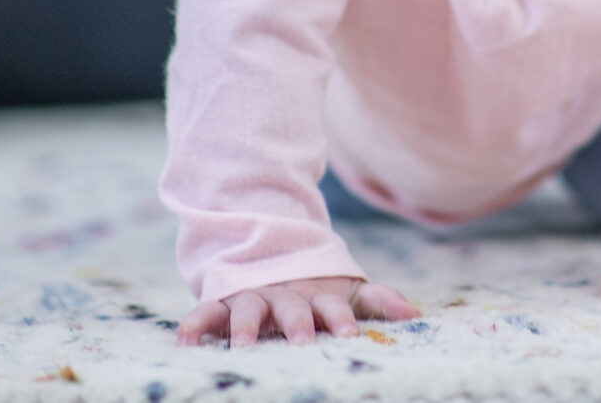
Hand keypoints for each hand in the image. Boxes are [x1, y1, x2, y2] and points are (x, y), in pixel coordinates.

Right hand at [178, 275, 416, 346]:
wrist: (268, 255)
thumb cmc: (314, 289)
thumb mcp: (346, 291)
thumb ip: (378, 300)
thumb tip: (416, 313)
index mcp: (316, 296)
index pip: (332, 306)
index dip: (340, 318)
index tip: (349, 333)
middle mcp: (284, 297)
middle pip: (291, 309)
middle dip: (296, 325)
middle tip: (301, 342)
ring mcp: (252, 298)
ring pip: (249, 309)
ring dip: (247, 326)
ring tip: (244, 345)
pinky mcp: (223, 303)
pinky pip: (206, 313)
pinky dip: (195, 323)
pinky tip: (184, 339)